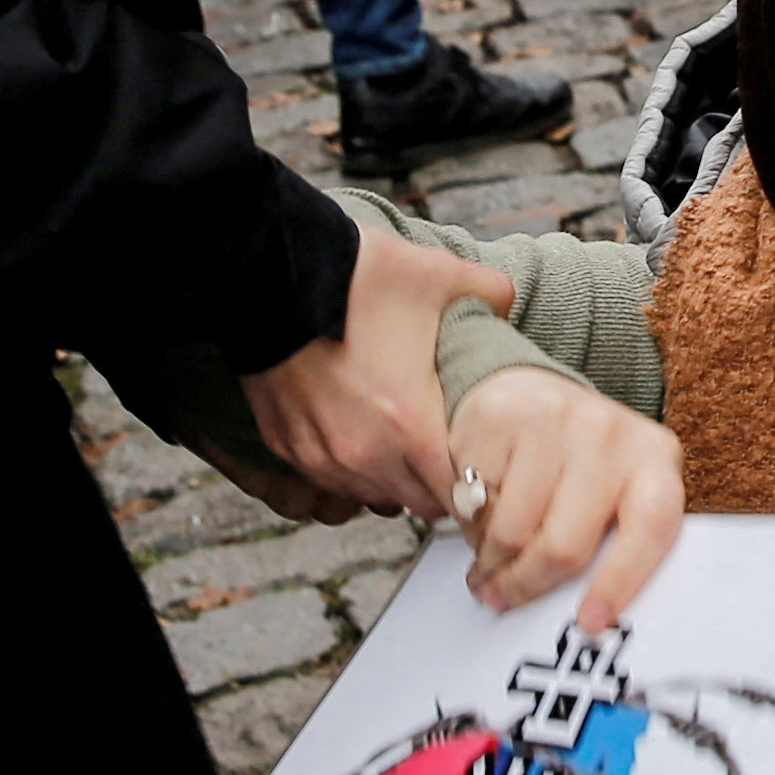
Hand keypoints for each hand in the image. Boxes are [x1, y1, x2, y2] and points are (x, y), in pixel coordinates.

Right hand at [239, 233, 519, 517]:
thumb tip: (508, 302)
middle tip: (444, 449)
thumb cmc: (354, 277)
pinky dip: (347, 464)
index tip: (480, 460)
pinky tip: (356, 428)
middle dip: (436, 483)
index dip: (476, 480)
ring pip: (372, 495)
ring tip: (400, 439)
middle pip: (419, 502)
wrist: (267, 272)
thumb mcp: (437, 274)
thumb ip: (489, 292)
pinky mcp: (286, 445)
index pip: (460, 493)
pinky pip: (328, 477)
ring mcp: (320, 455)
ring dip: (391, 478)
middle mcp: (364, 455)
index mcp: (410, 425)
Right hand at [442, 365, 685, 624]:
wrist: (532, 395)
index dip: (619, 581)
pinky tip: (480, 512)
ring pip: (510, 532)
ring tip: (490, 559)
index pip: (651, 527)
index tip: (589, 621)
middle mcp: (609, 434)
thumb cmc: (581, 465)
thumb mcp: (617, 496)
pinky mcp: (499, 417)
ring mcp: (554, 420)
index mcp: (654, 459)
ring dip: (492, 559)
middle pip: (564, 545)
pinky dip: (470, 522)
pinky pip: (472, 502)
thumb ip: (615, 543)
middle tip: (503, 596)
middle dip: (527, 584)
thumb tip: (589, 618)